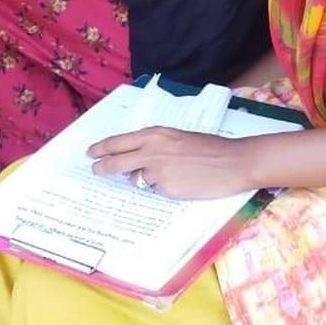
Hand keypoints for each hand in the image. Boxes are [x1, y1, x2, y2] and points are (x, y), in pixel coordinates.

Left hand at [87, 127, 261, 199]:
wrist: (233, 161)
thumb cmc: (210, 149)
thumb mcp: (178, 139)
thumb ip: (156, 146)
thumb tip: (139, 159)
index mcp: (155, 134)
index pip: (119, 141)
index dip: (102, 147)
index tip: (92, 152)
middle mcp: (151, 150)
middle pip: (115, 160)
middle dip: (102, 166)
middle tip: (94, 169)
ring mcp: (157, 170)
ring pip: (135, 178)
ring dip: (142, 179)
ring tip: (168, 175)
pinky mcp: (166, 188)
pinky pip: (156, 190)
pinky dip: (162, 188)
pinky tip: (180, 183)